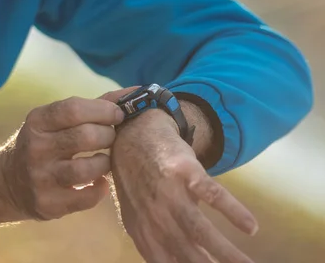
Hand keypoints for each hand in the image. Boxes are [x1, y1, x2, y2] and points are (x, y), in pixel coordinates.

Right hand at [0, 95, 124, 220]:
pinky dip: (100, 188)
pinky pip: (86, 198)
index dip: (102, 110)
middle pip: (85, 137)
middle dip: (108, 135)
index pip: (74, 109)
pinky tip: (100, 181)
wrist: (6, 182)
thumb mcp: (49, 121)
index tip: (118, 114)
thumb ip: (82, 111)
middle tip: (113, 136)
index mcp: (37, 121)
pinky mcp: (48, 204)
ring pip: (87, 169)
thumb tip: (123, 100)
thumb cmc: (41, 143)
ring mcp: (40, 178)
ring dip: (105, 162)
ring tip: (106, 158)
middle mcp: (36, 148)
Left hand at [108, 108, 257, 262]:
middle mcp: (156, 218)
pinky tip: (251, 226)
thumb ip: (156, 245)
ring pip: (202, 230)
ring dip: (228, 252)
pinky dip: (233, 211)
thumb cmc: (139, 181)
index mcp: (145, 234)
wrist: (134, 135)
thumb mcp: (138, 218)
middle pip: (190, 255)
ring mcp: (170, 193)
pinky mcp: (185, 170)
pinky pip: (212, 194)